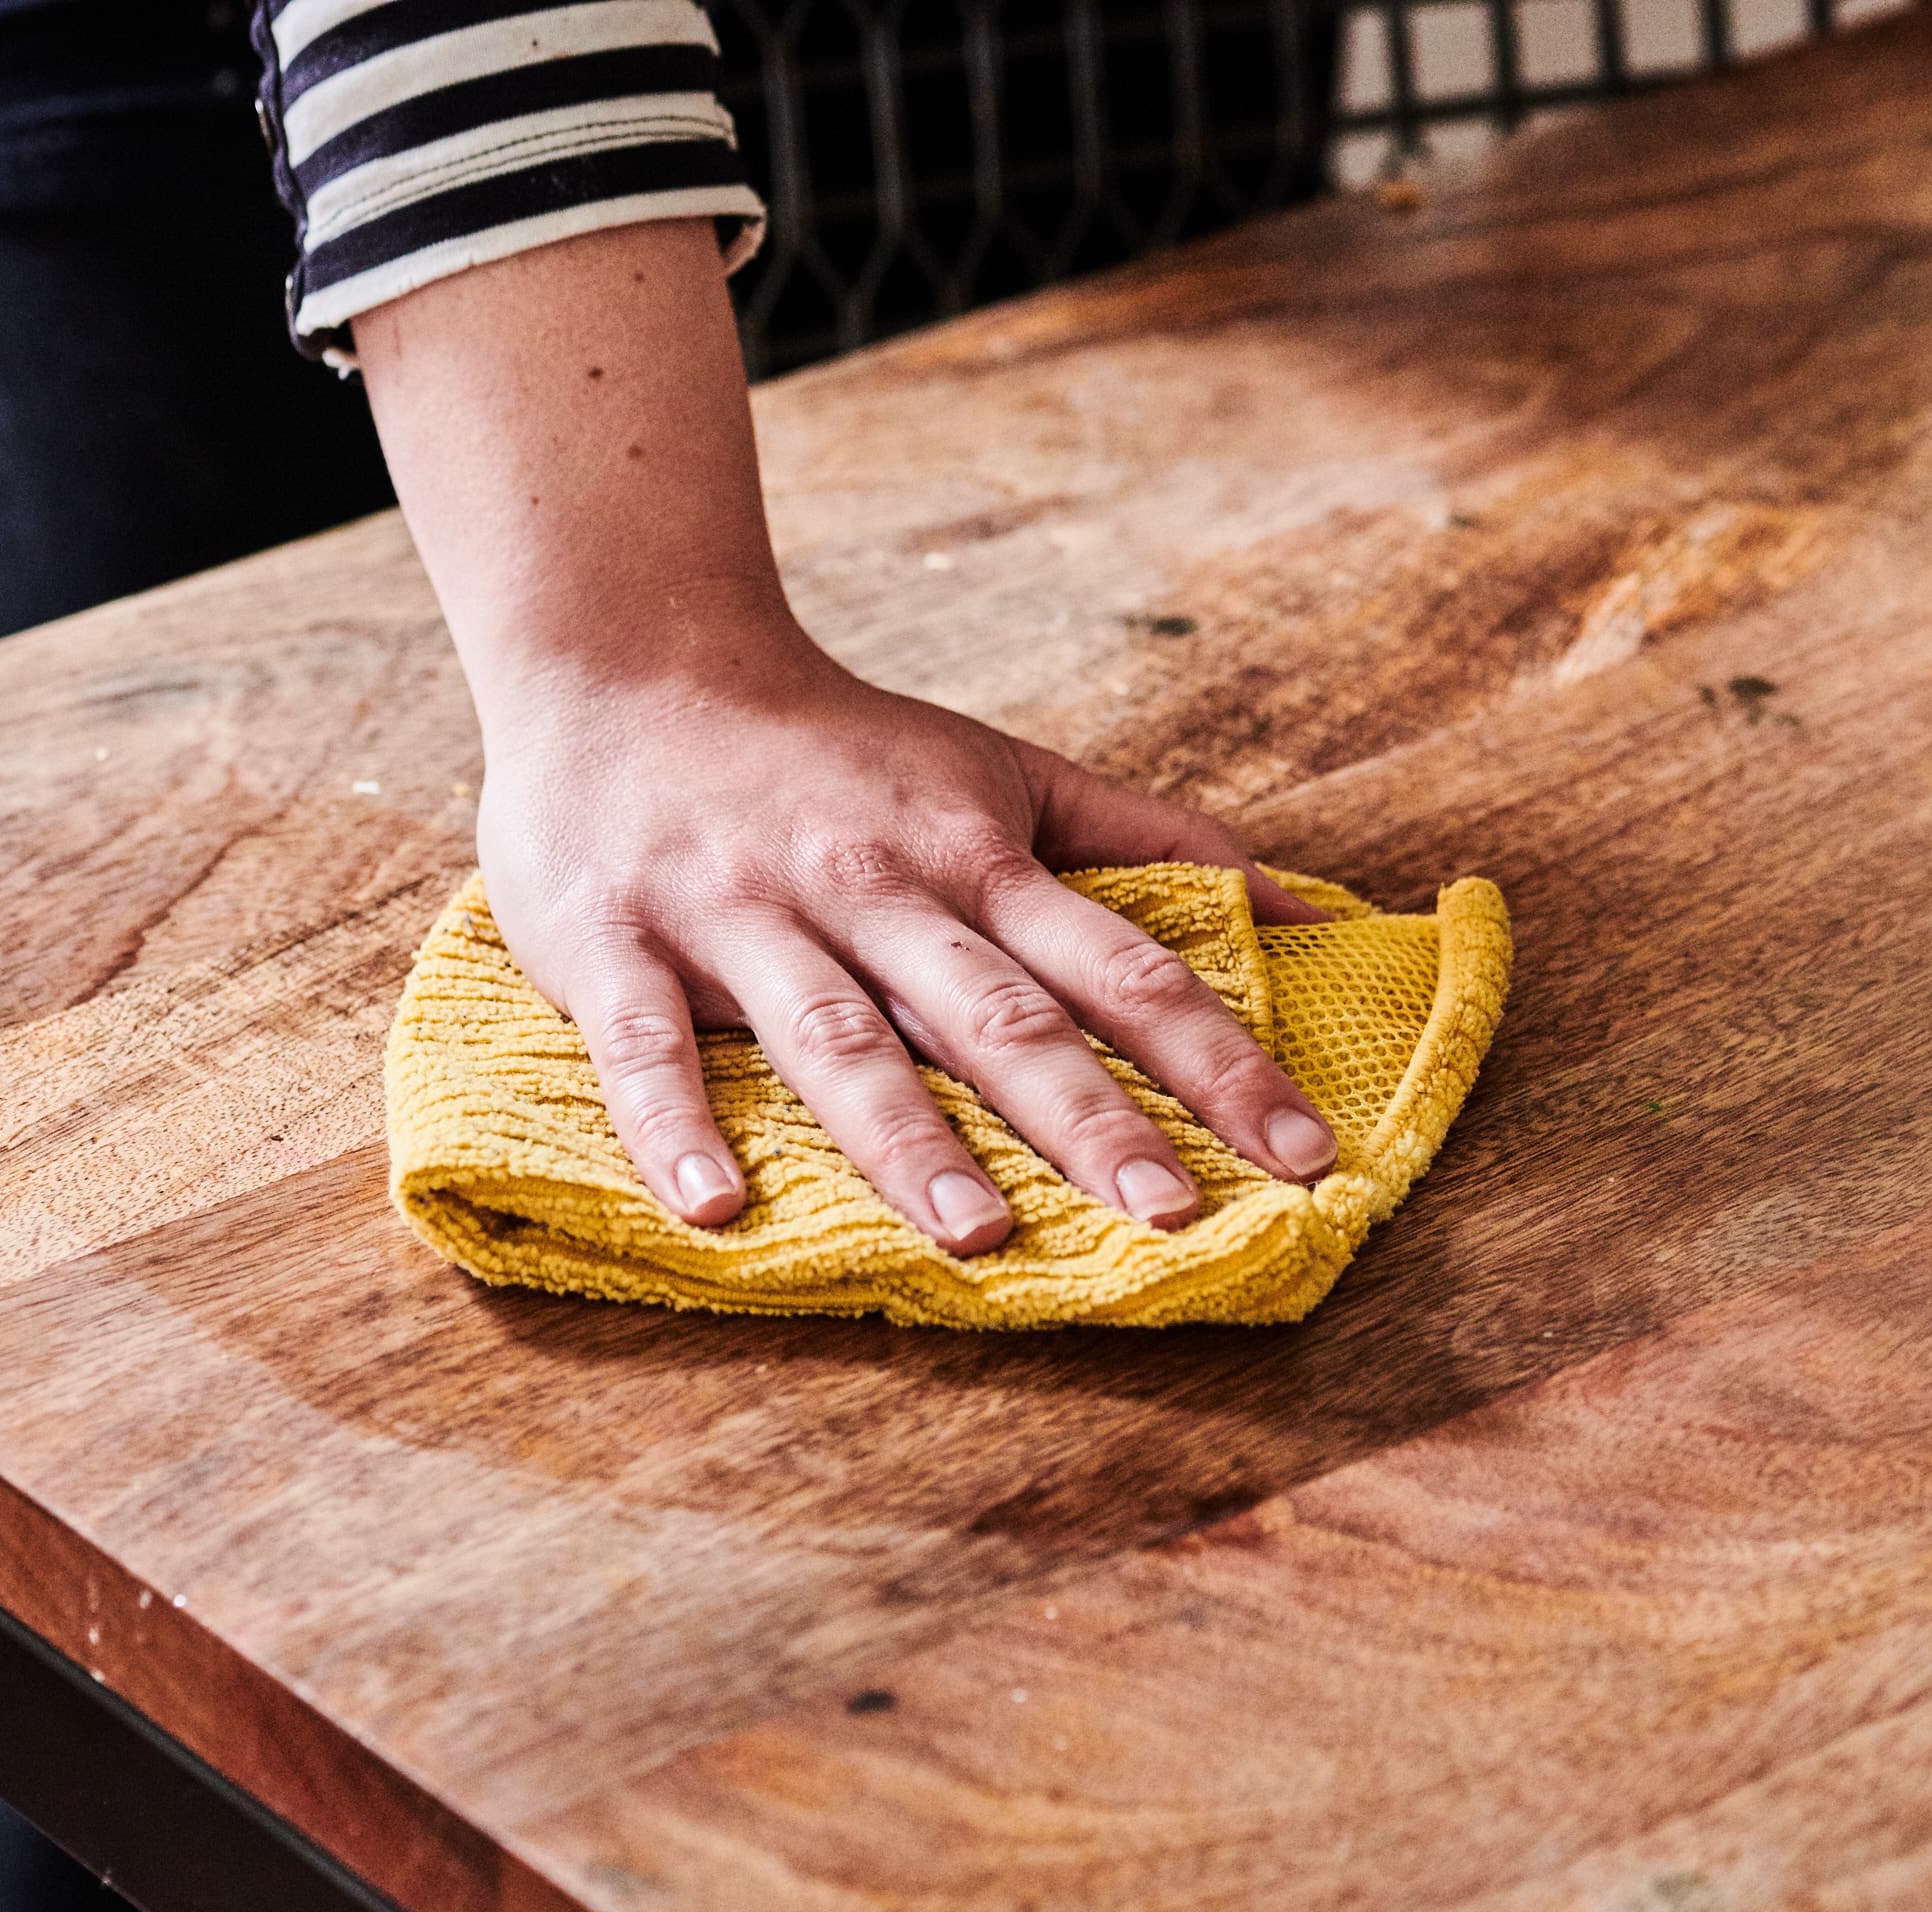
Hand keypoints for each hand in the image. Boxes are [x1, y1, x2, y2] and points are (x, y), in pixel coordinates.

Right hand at [472, 609, 1336, 1253]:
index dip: (1220, 1060)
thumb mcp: (1005, 772)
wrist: (626, 656)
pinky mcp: (616, 939)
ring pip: (838, 1033)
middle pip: (997, 1013)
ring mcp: (742, 914)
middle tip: (1173, 1215)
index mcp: (973, 856)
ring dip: (906, 1137)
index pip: (1121, 968)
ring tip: (978, 1236)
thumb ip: (1151, 837)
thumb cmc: (839, 747)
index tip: (1307, 1152)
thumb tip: (1314, 906)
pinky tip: (715, 1208)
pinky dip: (675, 1122)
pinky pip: (647, 1042)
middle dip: (1090, 1116)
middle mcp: (874, 888)